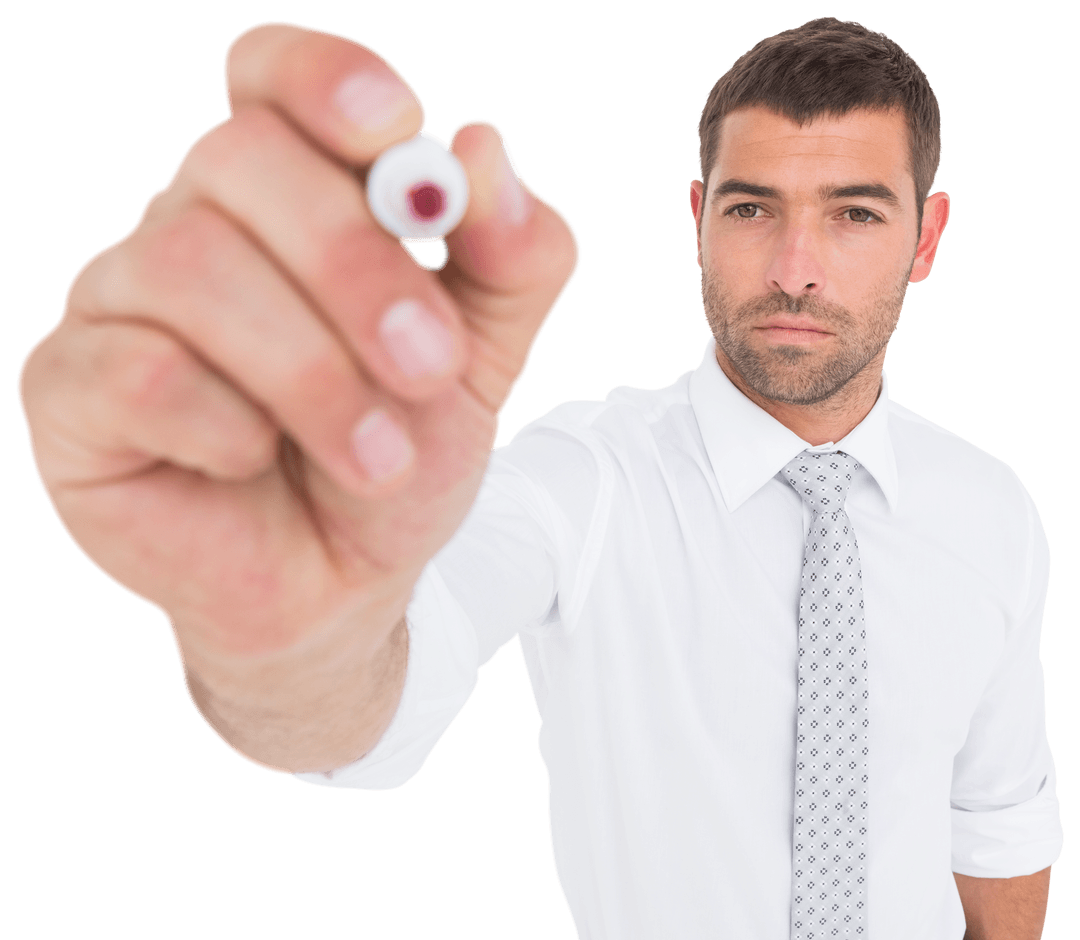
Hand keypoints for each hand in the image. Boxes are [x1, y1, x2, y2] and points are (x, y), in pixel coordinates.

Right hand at [17, 22, 579, 666]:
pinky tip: (257, 463)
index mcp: (288, 196)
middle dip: (354, 267)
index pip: (272, 78)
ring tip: (378, 458)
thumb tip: (485, 148)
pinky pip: (134, 372)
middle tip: (433, 367)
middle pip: (239, 160)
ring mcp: (117, 303)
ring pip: (188, 267)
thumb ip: (513, 258)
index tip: (397, 133)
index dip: (325, 81)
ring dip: (311, 373)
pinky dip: (224, 425)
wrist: (341, 580)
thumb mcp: (486, 357)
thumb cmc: (398, 451)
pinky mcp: (71, 392)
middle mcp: (190, 226)